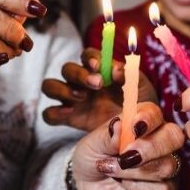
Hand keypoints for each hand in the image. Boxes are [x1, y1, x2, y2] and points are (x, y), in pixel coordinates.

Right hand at [42, 48, 158, 131]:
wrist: (136, 133)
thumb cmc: (139, 105)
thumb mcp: (141, 89)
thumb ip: (131, 75)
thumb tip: (116, 69)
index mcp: (99, 71)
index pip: (87, 55)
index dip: (90, 58)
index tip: (98, 66)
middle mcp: (81, 82)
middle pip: (67, 69)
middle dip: (79, 74)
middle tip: (97, 84)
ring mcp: (71, 99)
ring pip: (50, 86)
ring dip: (62, 89)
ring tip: (81, 98)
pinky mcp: (67, 118)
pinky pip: (49, 113)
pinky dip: (54, 112)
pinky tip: (69, 114)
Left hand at [71, 102, 183, 189]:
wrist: (88, 185)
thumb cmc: (93, 155)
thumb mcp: (93, 143)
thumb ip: (107, 136)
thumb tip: (119, 125)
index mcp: (144, 120)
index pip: (156, 113)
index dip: (148, 119)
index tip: (134, 127)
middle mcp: (161, 139)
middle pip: (173, 137)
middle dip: (149, 148)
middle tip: (124, 157)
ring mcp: (167, 164)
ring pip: (166, 166)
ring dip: (134, 172)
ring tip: (112, 170)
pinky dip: (139, 189)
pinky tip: (125, 186)